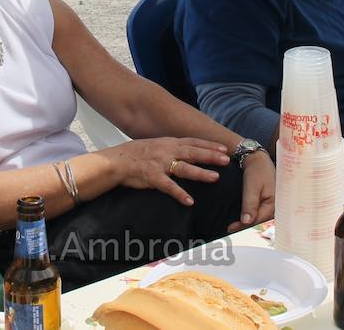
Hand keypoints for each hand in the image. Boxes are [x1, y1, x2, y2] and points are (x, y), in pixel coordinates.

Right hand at [100, 137, 230, 205]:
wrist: (116, 160)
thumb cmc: (136, 154)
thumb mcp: (156, 145)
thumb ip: (171, 148)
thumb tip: (186, 151)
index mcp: (169, 143)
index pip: (193, 142)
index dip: (209, 145)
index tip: (224, 148)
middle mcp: (167, 151)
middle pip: (193, 152)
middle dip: (211, 156)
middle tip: (227, 160)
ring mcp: (160, 164)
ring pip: (184, 168)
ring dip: (200, 173)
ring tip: (215, 178)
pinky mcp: (152, 177)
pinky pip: (168, 186)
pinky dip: (179, 193)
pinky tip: (189, 201)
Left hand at [229, 151, 274, 231]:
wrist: (258, 159)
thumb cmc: (258, 170)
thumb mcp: (252, 186)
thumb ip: (250, 204)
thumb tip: (247, 222)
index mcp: (274, 204)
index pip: (258, 220)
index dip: (244, 225)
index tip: (230, 228)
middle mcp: (275, 207)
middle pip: (259, 221)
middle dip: (245, 226)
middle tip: (230, 229)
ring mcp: (273, 205)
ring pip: (259, 218)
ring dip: (247, 222)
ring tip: (234, 226)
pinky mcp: (268, 202)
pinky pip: (259, 212)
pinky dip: (251, 216)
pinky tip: (242, 218)